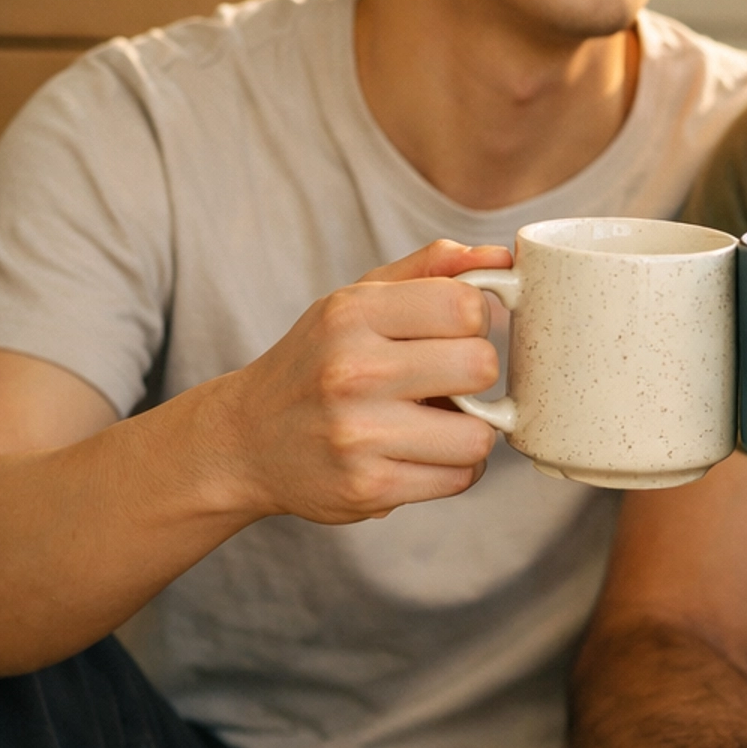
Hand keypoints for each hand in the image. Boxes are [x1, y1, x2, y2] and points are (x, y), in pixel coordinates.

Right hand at [209, 238, 511, 523]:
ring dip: (470, 430)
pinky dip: (453, 467)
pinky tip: (422, 453)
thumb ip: (429, 271)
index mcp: (352, 313)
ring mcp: (359, 434)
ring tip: (438, 421)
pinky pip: (460, 478)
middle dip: (475, 375)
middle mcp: (352, 371)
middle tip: (447, 380)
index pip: (465, 305)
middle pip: (481, 366)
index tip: (451, 333)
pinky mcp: (369, 488)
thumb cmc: (317, 362)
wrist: (245, 440)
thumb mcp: (357, 302)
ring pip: (479, 435)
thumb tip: (501, 258)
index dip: (474, 321)